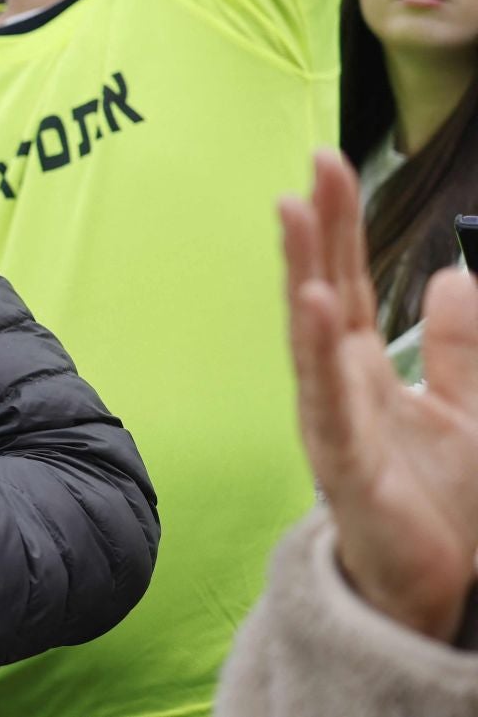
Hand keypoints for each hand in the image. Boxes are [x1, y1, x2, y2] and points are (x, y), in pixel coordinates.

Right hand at [279, 149, 477, 641]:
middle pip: (324, 293)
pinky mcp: (345, 467)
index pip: (349, 281)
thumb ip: (459, 348)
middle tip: (311, 166)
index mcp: (366, 370)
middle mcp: (340, 387)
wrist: (433, 593)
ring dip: (302, 273)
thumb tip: (452, 277)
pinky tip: (313, 307)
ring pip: (313, 337)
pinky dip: (317, 352)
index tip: (328, 163)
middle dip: (317, 230)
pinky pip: (329, 402)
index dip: (341, 224)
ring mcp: (335, 423)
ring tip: (295, 215)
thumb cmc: (438, 508)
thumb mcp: (468, 411)